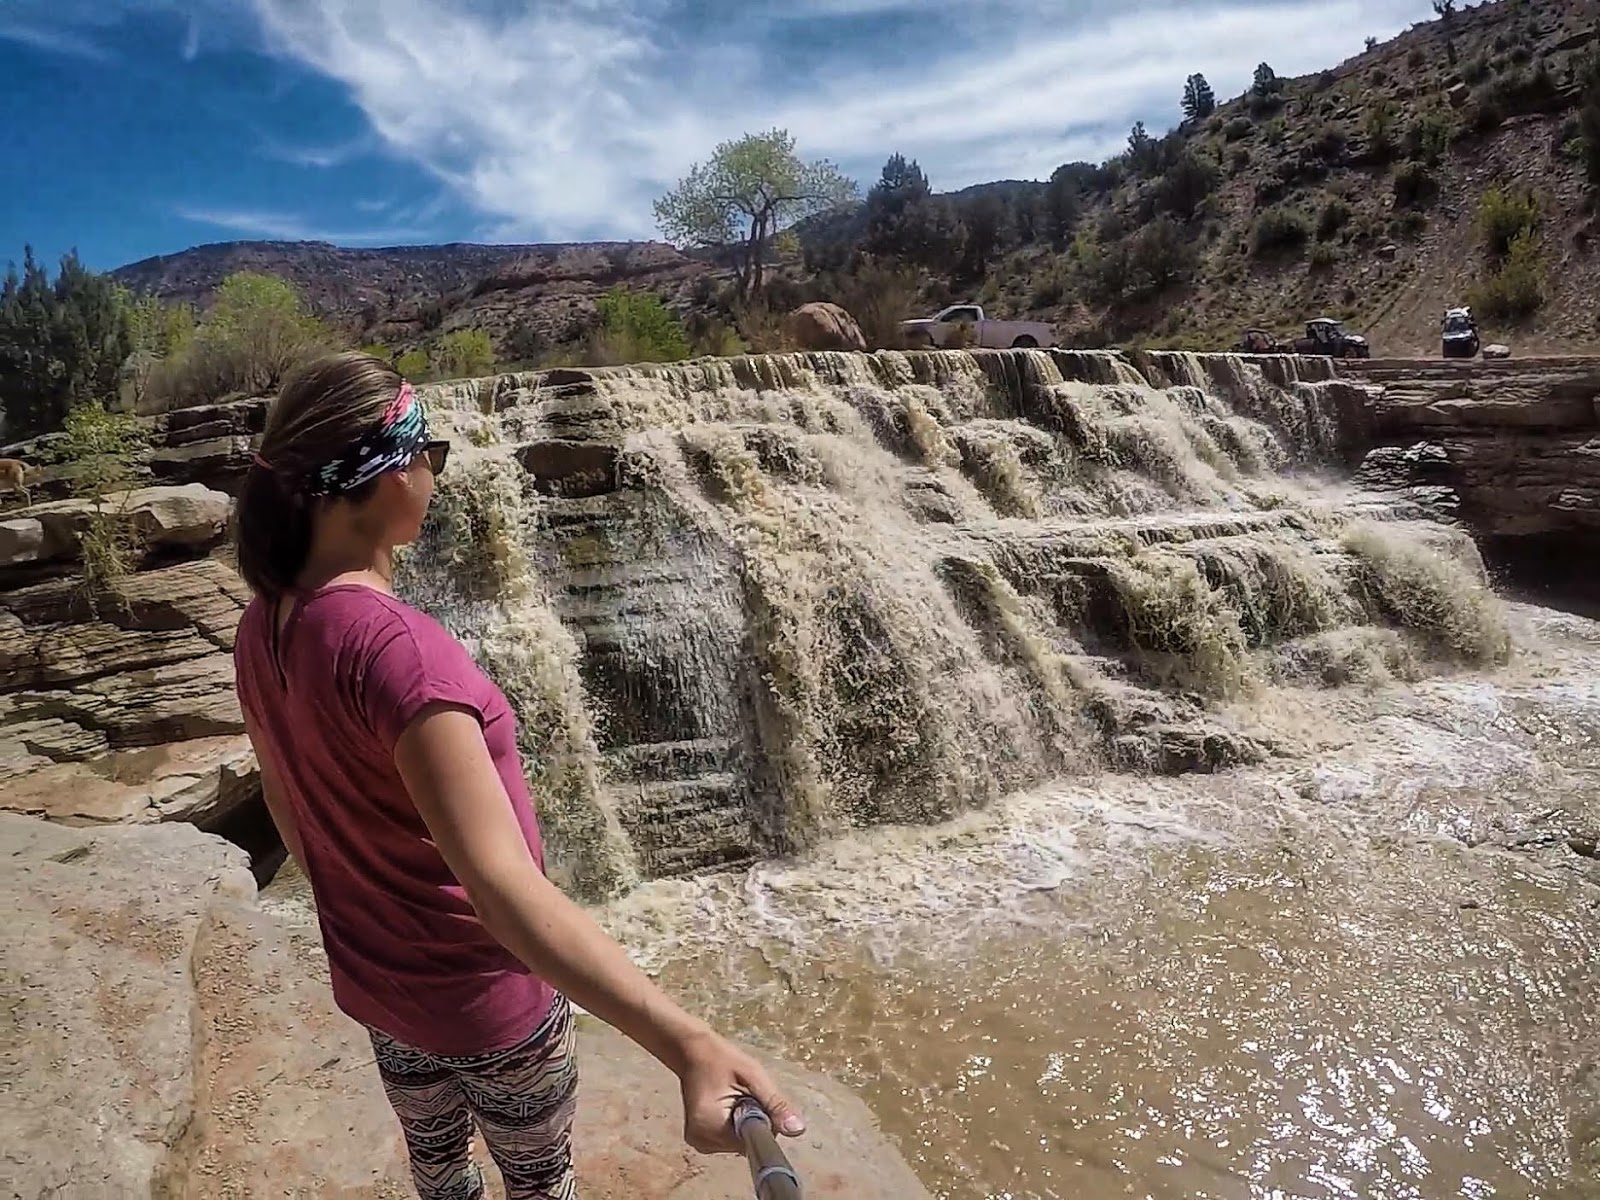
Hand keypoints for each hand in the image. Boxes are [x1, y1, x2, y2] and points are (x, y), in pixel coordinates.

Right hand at [674, 1031, 806, 1153]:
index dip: (763, 1123)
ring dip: (745, 1122)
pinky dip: (736, 1124)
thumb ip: (775, 1104)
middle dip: (754, 1121)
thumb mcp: (753, 1076)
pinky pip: (730, 1139)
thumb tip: (797, 1130)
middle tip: (744, 1094)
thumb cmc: (722, 1059)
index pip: (752, 1143)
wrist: (692, 1052)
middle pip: (746, 1144)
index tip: (757, 1099)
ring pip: (739, 1142)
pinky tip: (728, 1105)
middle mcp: (701, 1141)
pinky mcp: (701, 1140)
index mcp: (709, 1127)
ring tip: (734, 1096)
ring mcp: (699, 1143)